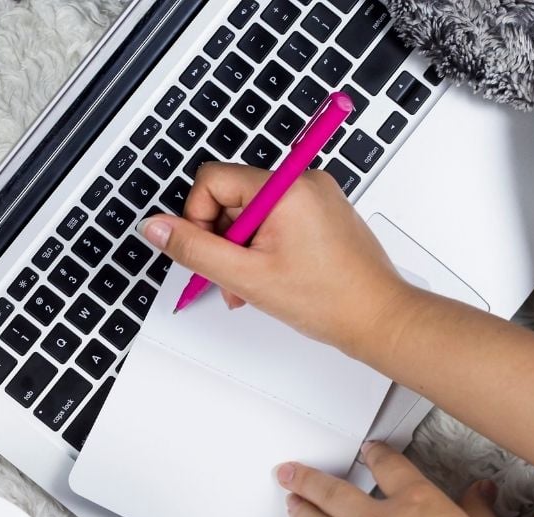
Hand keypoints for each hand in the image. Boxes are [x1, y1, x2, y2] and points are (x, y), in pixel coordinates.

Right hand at [138, 163, 416, 357]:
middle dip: (221, 241)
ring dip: (240, 251)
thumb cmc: (329, 299)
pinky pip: (274, 222)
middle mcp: (301, 182)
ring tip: (251, 286)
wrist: (377, 318)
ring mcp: (313, 197)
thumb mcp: (246, 277)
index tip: (208, 253)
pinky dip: (262, 250)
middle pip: (230, 198)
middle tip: (232, 279)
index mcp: (284, 187)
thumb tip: (155, 227)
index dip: (197, 219)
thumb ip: (194, 249)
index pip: (211, 180)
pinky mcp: (320, 214)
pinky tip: (269, 279)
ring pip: (250, 214)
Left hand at [275, 442, 512, 516]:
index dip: (378, 456)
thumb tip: (481, 489)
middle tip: (288, 470)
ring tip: (288, 500)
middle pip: (335, 493)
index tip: (367, 449)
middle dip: (309, 479)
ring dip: (301, 511)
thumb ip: (479, 512)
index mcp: (415, 505)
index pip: (391, 469)